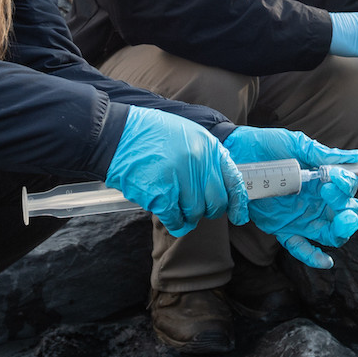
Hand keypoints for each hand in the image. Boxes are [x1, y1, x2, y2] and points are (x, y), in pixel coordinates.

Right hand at [105, 107, 246, 237]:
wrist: (117, 135)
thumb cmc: (151, 134)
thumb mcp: (187, 134)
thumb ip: (206, 156)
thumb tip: (219, 183)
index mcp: (207, 146)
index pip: (233, 179)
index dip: (238, 202)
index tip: (239, 216)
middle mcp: (198, 163)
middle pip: (216, 202)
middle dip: (209, 210)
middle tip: (197, 209)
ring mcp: (180, 180)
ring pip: (196, 213)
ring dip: (188, 216)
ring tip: (176, 205)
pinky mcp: (162, 195)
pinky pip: (176, 220)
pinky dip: (175, 222)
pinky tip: (168, 214)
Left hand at [228, 126, 357, 267]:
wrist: (234, 153)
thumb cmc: (266, 146)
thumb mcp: (296, 145)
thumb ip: (323, 154)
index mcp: (323, 181)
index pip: (347, 190)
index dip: (345, 185)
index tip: (332, 176)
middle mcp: (316, 202)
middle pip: (344, 214)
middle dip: (348, 211)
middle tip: (331, 197)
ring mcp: (300, 217)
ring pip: (329, 233)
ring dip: (338, 231)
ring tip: (340, 225)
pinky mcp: (283, 228)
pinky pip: (300, 246)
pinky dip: (313, 256)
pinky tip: (326, 261)